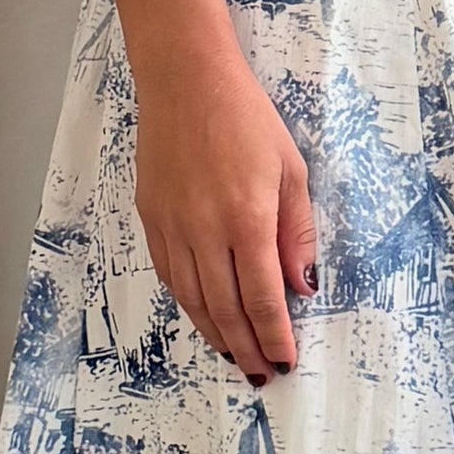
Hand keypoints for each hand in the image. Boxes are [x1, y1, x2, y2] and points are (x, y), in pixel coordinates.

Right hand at [132, 38, 317, 383]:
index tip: (285, 361)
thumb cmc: (247, 118)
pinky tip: (203, 316)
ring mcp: (173, 226)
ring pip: (192, 299)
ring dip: (215, 334)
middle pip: (225, 308)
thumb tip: (302, 286)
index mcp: (247, 218)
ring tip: (234, 357)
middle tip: (260, 373)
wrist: (186, 81)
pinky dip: (188, 303)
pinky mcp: (151, 217)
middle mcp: (205, 229)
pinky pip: (170, 275)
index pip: (262, 296)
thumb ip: (296, 233)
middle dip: (246, 347)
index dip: (274, 335)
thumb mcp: (291, 170)